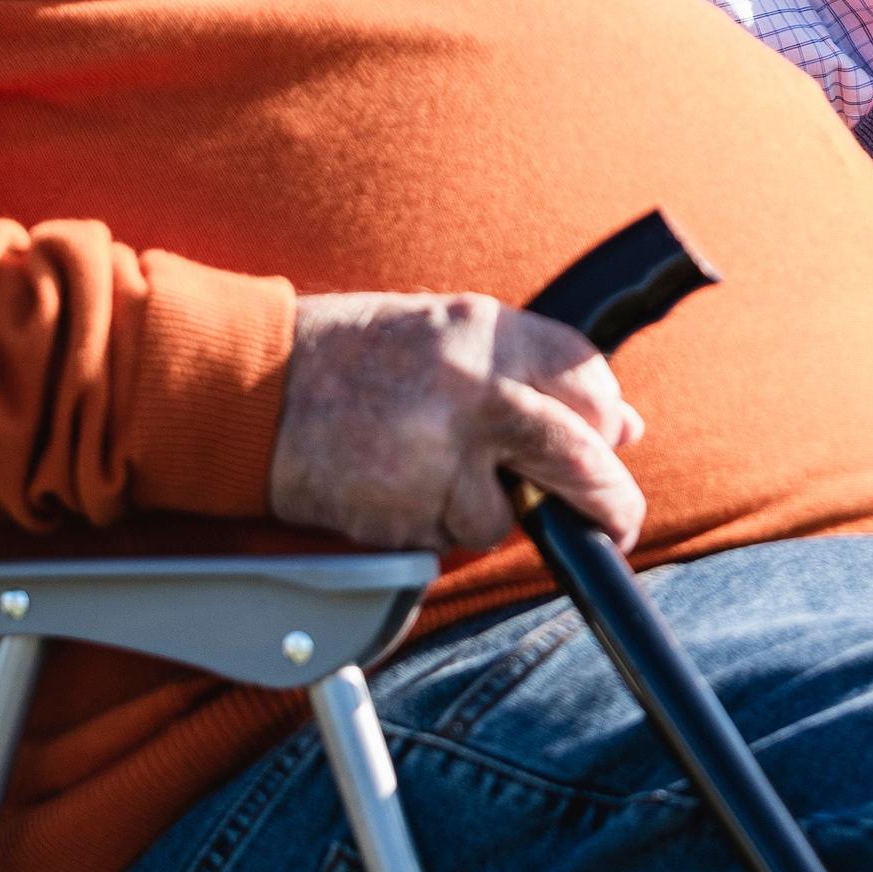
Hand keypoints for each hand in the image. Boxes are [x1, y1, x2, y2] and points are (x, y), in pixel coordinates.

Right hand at [266, 291, 647, 553]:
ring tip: (428, 466)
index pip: (591, 382)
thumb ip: (536, 371)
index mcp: (488, 333)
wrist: (249, 388)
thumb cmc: (355, 355)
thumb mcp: (451, 332)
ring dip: (484, 510)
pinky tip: (396, 485)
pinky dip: (434, 526)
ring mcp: (439, 457)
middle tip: (615, 524)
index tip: (607, 439)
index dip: (606, 419)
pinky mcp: (404, 514)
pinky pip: (448, 540)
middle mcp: (474, 392)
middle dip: (608, 500)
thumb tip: (622, 428)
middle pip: (580, 458)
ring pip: (506, 517)